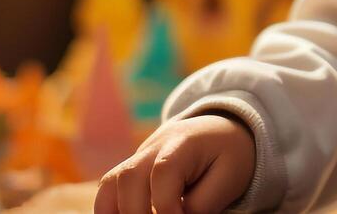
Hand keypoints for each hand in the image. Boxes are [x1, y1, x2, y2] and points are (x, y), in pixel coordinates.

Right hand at [95, 113, 255, 213]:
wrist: (217, 131)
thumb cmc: (227, 156)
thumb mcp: (228, 178)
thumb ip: (202, 203)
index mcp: (183, 142)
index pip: (164, 172)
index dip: (166, 205)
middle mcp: (153, 147)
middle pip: (130, 176)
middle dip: (137, 212)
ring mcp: (137, 158)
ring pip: (111, 183)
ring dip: (117, 212)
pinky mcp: (129, 170)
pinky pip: (108, 189)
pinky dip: (109, 210)